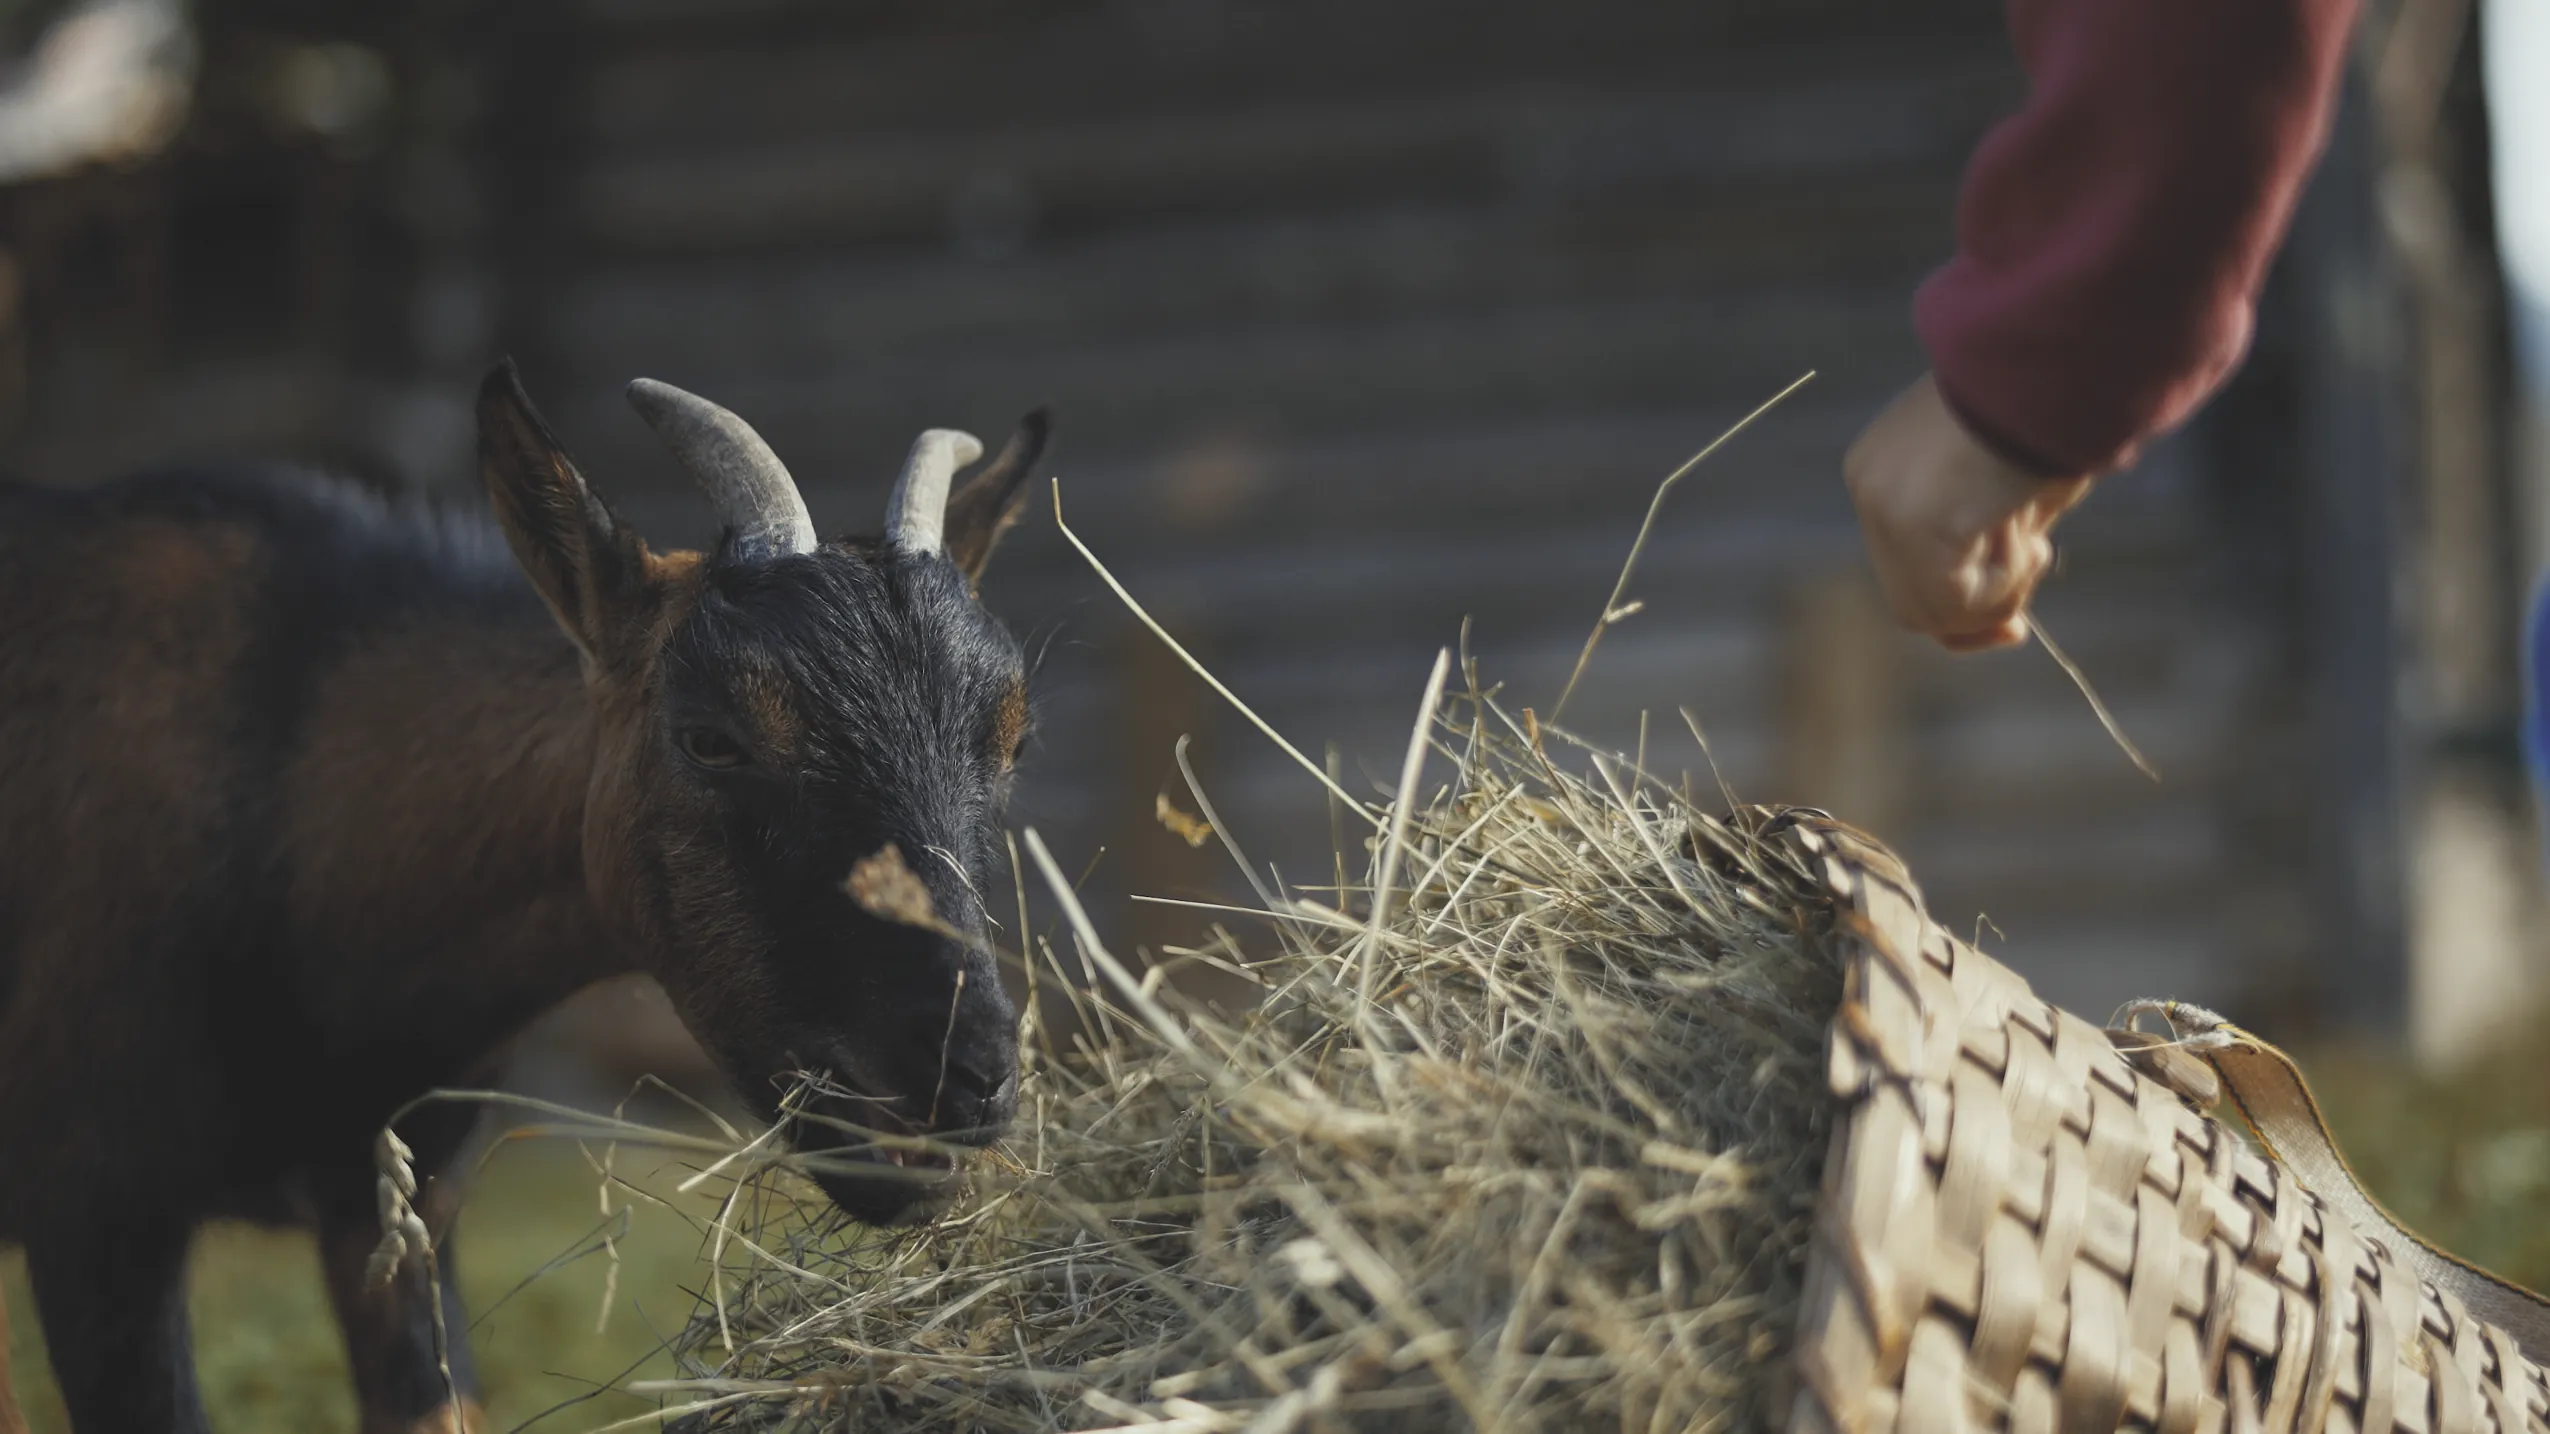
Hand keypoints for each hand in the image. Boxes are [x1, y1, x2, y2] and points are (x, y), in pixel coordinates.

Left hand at [1844, 373, 2093, 651]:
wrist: (2059, 358)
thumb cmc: (2053, 410)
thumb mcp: (2012, 486)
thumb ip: (1995, 544)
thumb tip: (2001, 623)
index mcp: (1886, 466)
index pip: (1906, 566)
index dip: (1961, 606)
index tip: (2014, 629)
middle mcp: (1871, 485)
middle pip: (1912, 600)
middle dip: (1972, 618)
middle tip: (2018, 628)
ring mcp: (1886, 507)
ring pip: (1935, 612)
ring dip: (1999, 595)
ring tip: (2032, 544)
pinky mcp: (1916, 525)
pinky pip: (1958, 603)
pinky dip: (2006, 586)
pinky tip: (2026, 539)